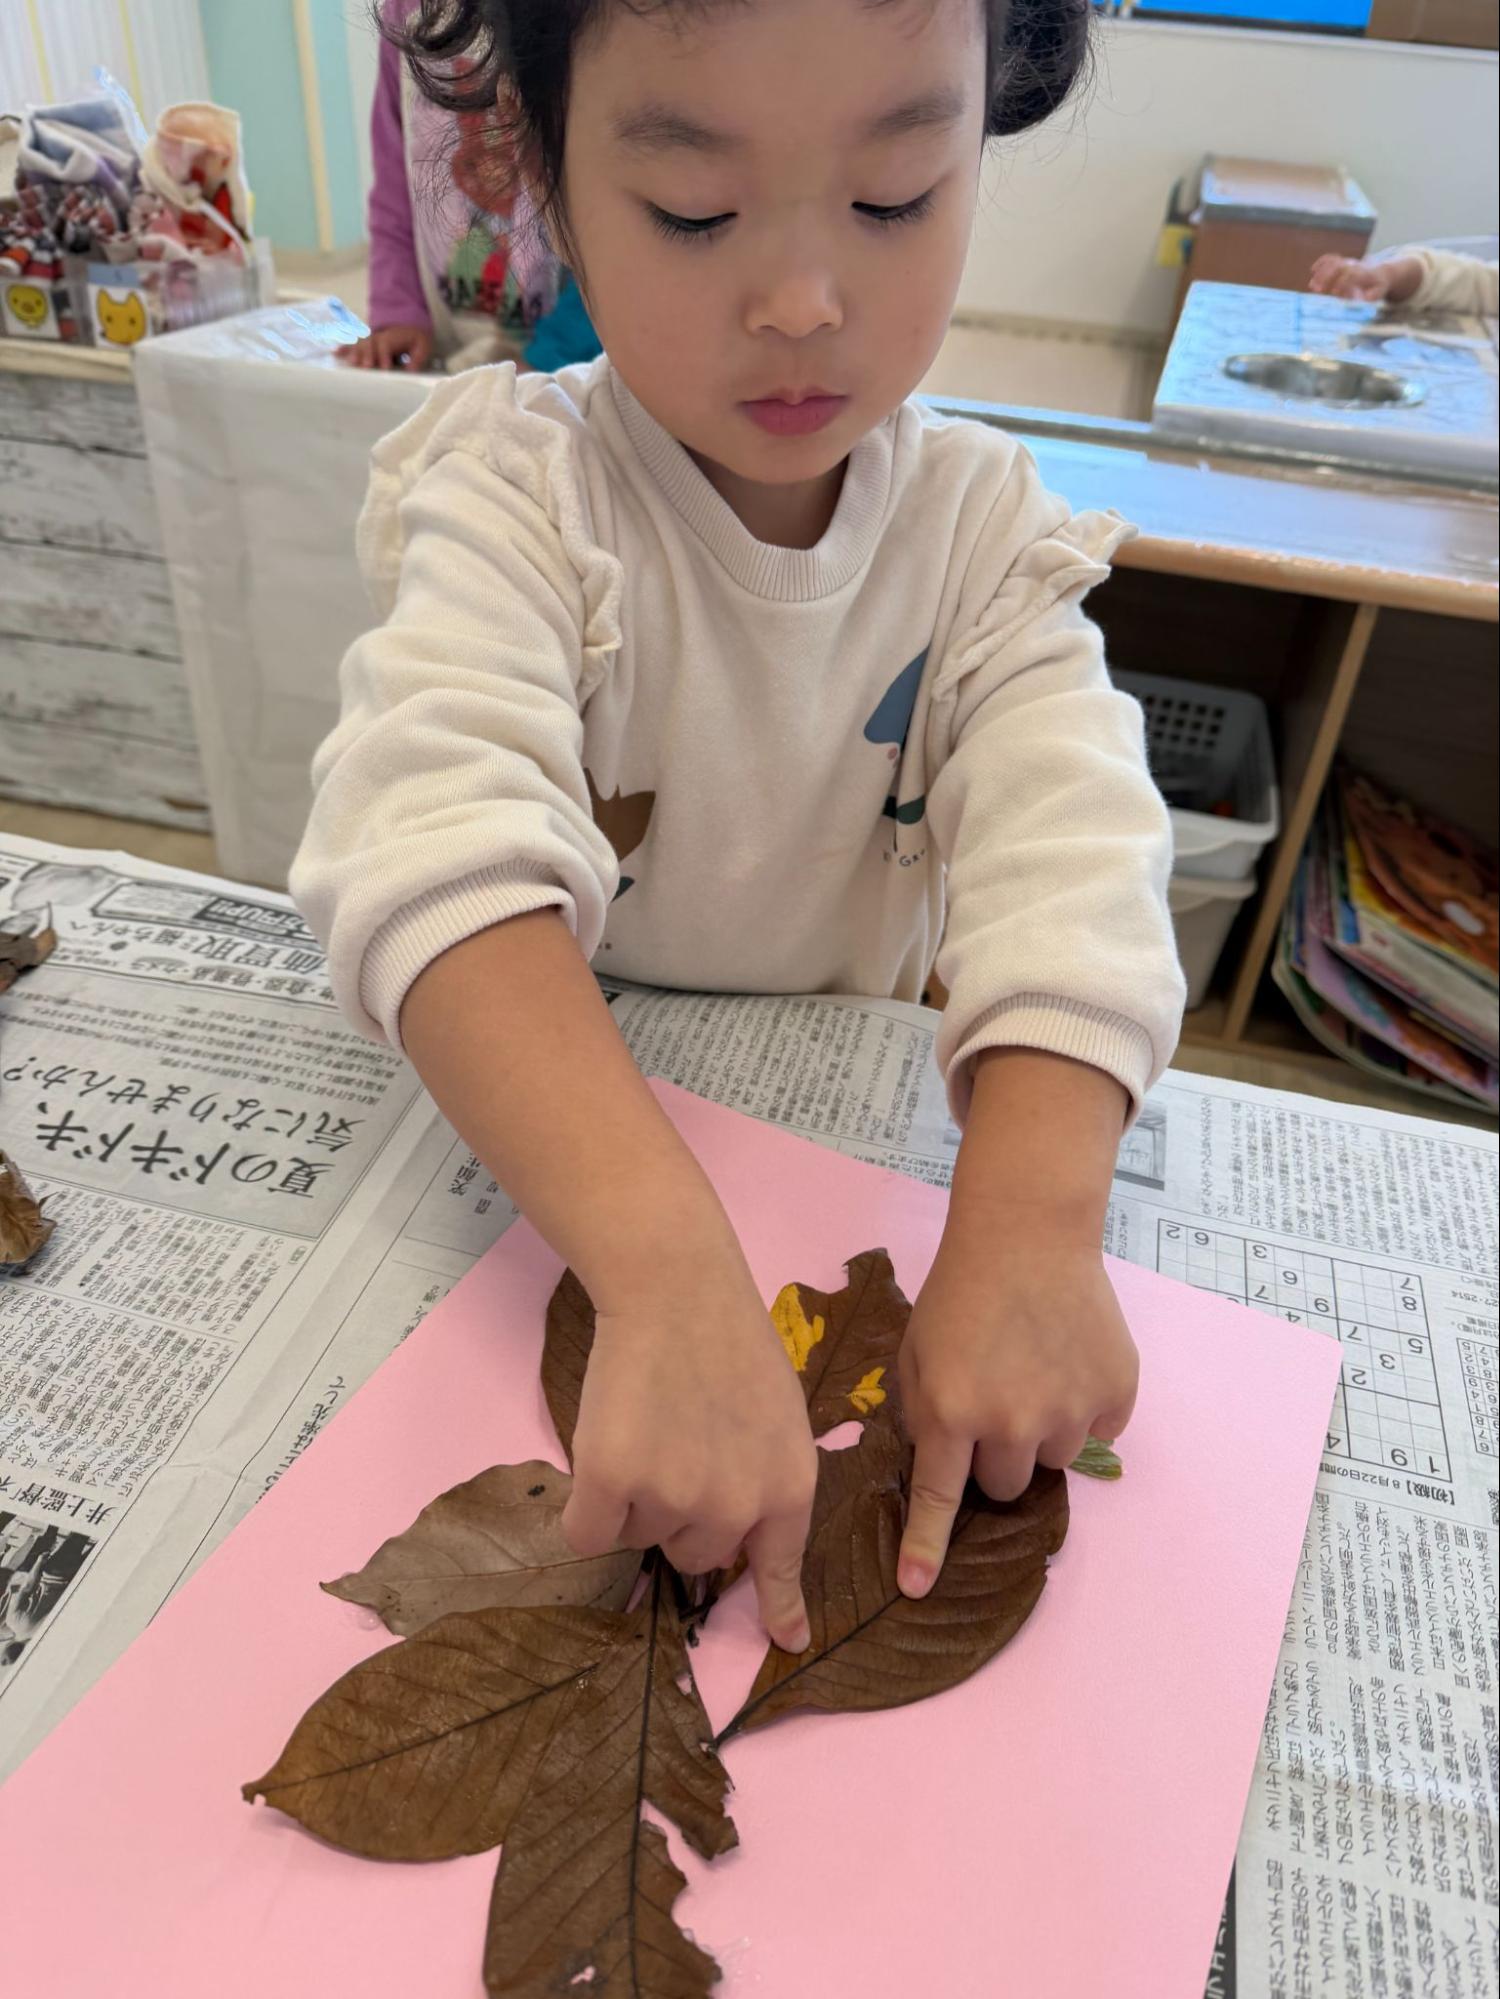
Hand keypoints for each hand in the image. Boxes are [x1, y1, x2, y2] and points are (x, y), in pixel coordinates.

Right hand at [337, 323, 434, 370]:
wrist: (409, 325)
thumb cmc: (415, 338)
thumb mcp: (423, 345)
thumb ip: (418, 356)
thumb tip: (410, 369)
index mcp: (392, 337)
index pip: (386, 345)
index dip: (384, 355)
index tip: (384, 367)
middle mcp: (378, 337)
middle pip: (369, 344)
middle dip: (367, 355)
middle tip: (365, 366)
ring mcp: (370, 339)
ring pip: (359, 344)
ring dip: (354, 353)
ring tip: (352, 363)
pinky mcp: (365, 344)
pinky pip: (352, 344)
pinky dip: (343, 348)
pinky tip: (334, 353)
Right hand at [561, 1249, 818, 1650]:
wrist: (675, 1288)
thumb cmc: (727, 1339)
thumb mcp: (777, 1416)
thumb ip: (762, 1478)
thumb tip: (735, 1537)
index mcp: (788, 1487)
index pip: (779, 1566)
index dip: (779, 1608)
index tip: (788, 1643)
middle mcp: (736, 1508)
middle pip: (691, 1554)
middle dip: (675, 1513)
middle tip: (674, 1440)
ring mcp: (673, 1499)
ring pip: (638, 1535)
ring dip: (632, 1497)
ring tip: (646, 1423)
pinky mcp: (611, 1484)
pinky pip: (587, 1532)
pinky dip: (586, 1504)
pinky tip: (603, 1444)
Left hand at [896, 1240, 1137, 1596]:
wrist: (1027, 1232)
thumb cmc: (960, 1290)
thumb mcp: (916, 1350)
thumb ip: (922, 1413)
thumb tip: (940, 1469)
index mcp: (951, 1411)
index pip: (938, 1498)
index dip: (926, 1548)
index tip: (917, 1589)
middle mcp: (1011, 1422)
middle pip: (1005, 1487)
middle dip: (996, 1456)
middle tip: (996, 1400)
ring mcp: (1069, 1410)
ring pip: (1052, 1462)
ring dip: (1041, 1431)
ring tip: (1033, 1369)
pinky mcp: (1115, 1394)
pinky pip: (1097, 1431)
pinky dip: (1084, 1406)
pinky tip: (1068, 1358)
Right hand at [1308, 252, 1421, 304]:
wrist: (1381, 273)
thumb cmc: (1378, 286)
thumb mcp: (1380, 292)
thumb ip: (1372, 296)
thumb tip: (1364, 299)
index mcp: (1363, 273)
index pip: (1351, 275)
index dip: (1342, 283)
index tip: (1334, 293)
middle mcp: (1354, 266)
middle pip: (1338, 267)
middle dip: (1326, 277)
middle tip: (1316, 289)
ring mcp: (1347, 262)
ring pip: (1333, 262)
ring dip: (1321, 272)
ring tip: (1312, 285)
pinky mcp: (1342, 262)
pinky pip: (1331, 258)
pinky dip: (1321, 262)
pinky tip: (1313, 270)